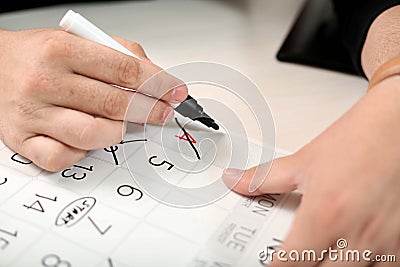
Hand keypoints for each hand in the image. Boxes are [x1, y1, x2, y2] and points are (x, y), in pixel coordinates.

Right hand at [0, 28, 186, 170]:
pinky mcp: (23, 140)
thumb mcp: (78, 40)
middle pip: (115, 104)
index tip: (175, 91)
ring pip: (93, 135)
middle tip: (163, 111)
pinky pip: (62, 157)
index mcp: (61, 50)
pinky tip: (88, 140)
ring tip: (124, 123)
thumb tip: (155, 77)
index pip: (124, 70)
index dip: (158, 83)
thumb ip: (119, 54)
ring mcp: (33, 114)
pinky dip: (82, 152)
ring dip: (119, 131)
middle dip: (150, 110)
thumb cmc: (39, 55)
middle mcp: (45, 82)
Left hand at [222, 77, 399, 265]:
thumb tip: (235, 181)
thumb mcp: (303, 161)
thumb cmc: (358, 139)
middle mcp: (356, 235)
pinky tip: (349, 255)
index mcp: (325, 215)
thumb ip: (262, 178)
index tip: (266, 265)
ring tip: (319, 254)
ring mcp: (385, 243)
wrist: (397, 123)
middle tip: (292, 255)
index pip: (289, 265)